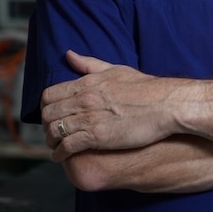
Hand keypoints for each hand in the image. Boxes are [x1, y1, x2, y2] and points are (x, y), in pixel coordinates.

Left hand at [41, 51, 185, 161]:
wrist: (166, 104)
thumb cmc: (146, 88)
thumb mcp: (116, 70)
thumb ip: (90, 64)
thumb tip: (69, 55)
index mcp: (87, 83)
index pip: (49, 95)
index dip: (46, 107)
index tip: (51, 114)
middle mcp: (84, 100)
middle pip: (48, 114)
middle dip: (46, 125)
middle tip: (52, 132)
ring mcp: (90, 118)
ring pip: (54, 131)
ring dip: (51, 141)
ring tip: (56, 145)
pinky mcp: (98, 136)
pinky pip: (68, 146)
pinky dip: (60, 153)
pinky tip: (62, 156)